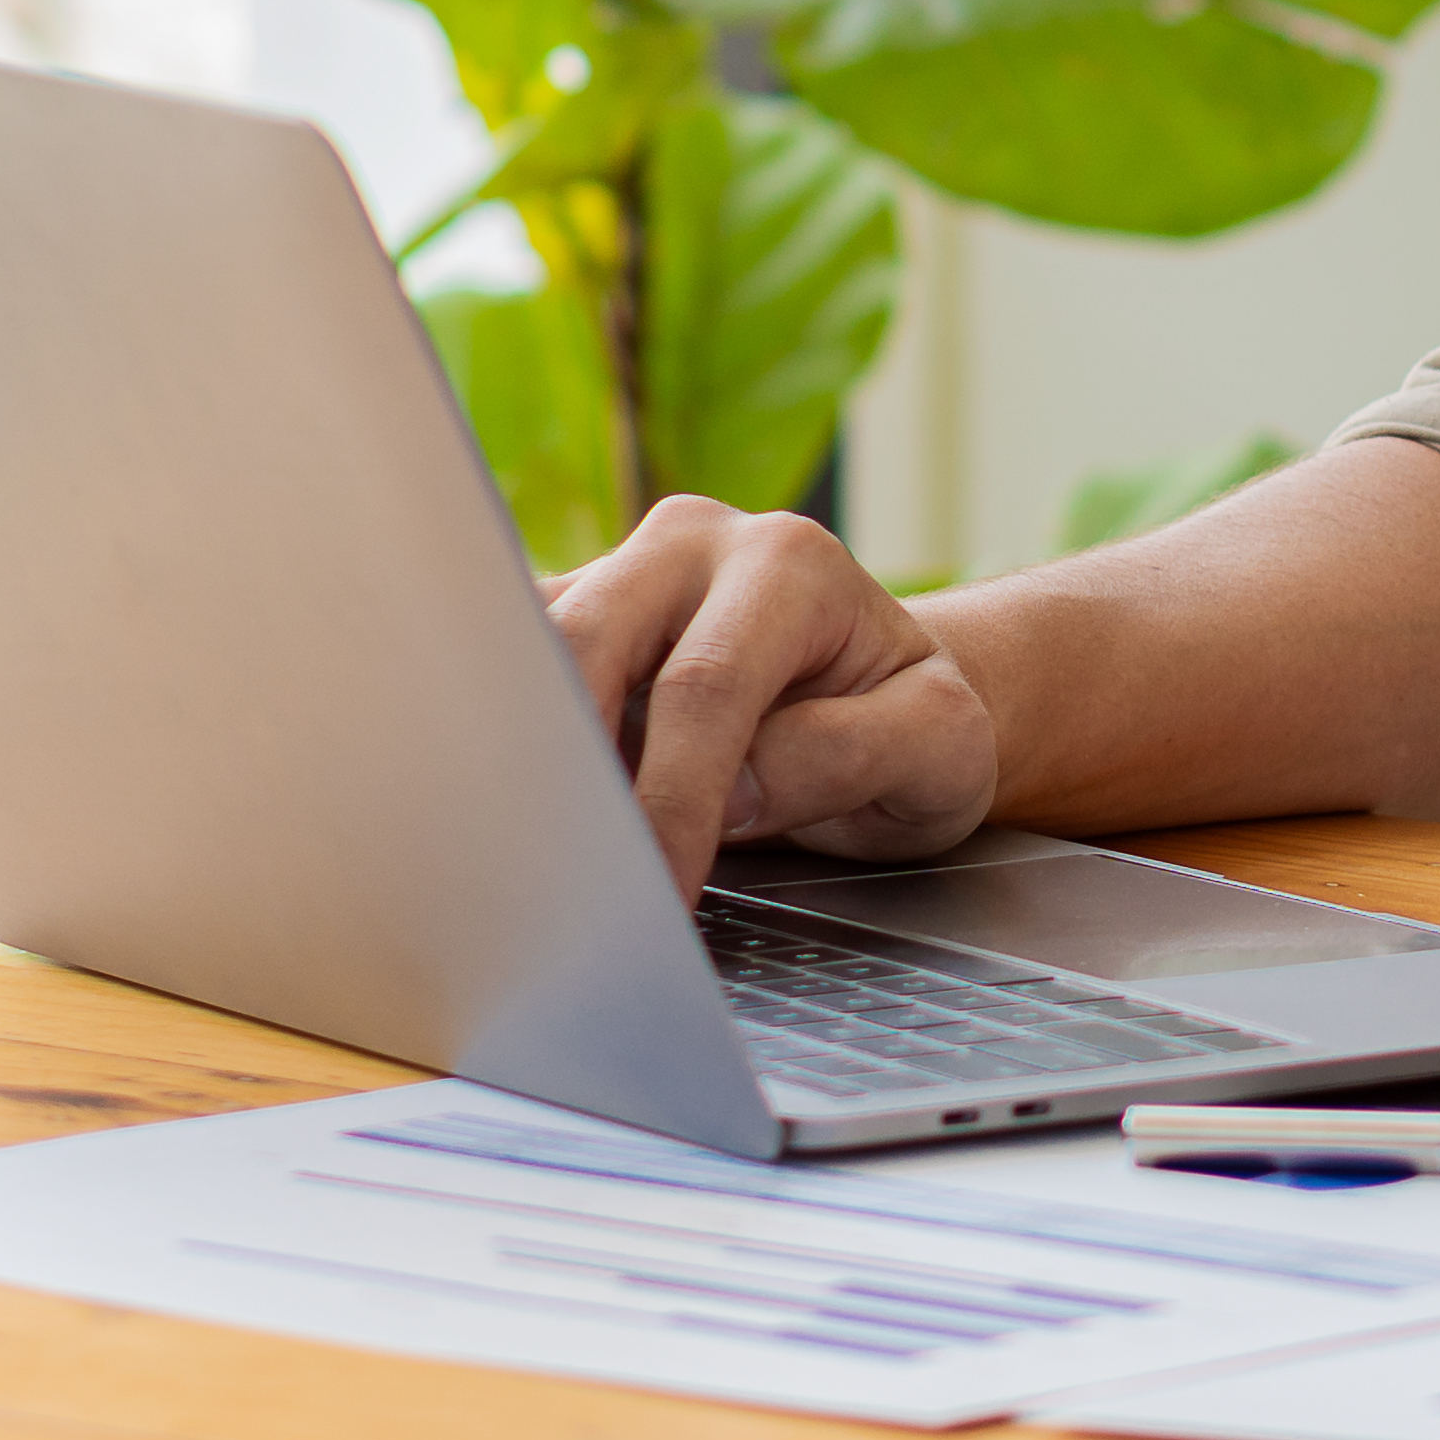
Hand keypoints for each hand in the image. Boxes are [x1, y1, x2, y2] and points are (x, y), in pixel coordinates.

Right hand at [542, 496, 1003, 899]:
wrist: (886, 693)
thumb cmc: (912, 720)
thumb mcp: (939, 746)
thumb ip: (850, 754)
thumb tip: (733, 792)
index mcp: (790, 564)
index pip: (705, 686)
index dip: (672, 800)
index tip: (659, 894)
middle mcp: (693, 545)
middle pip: (589, 642)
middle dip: (572, 767)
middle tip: (571, 879)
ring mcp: (620, 571)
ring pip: (529, 645)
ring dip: (518, 748)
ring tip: (530, 853)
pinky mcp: (571, 614)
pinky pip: (507, 664)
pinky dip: (500, 741)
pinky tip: (511, 817)